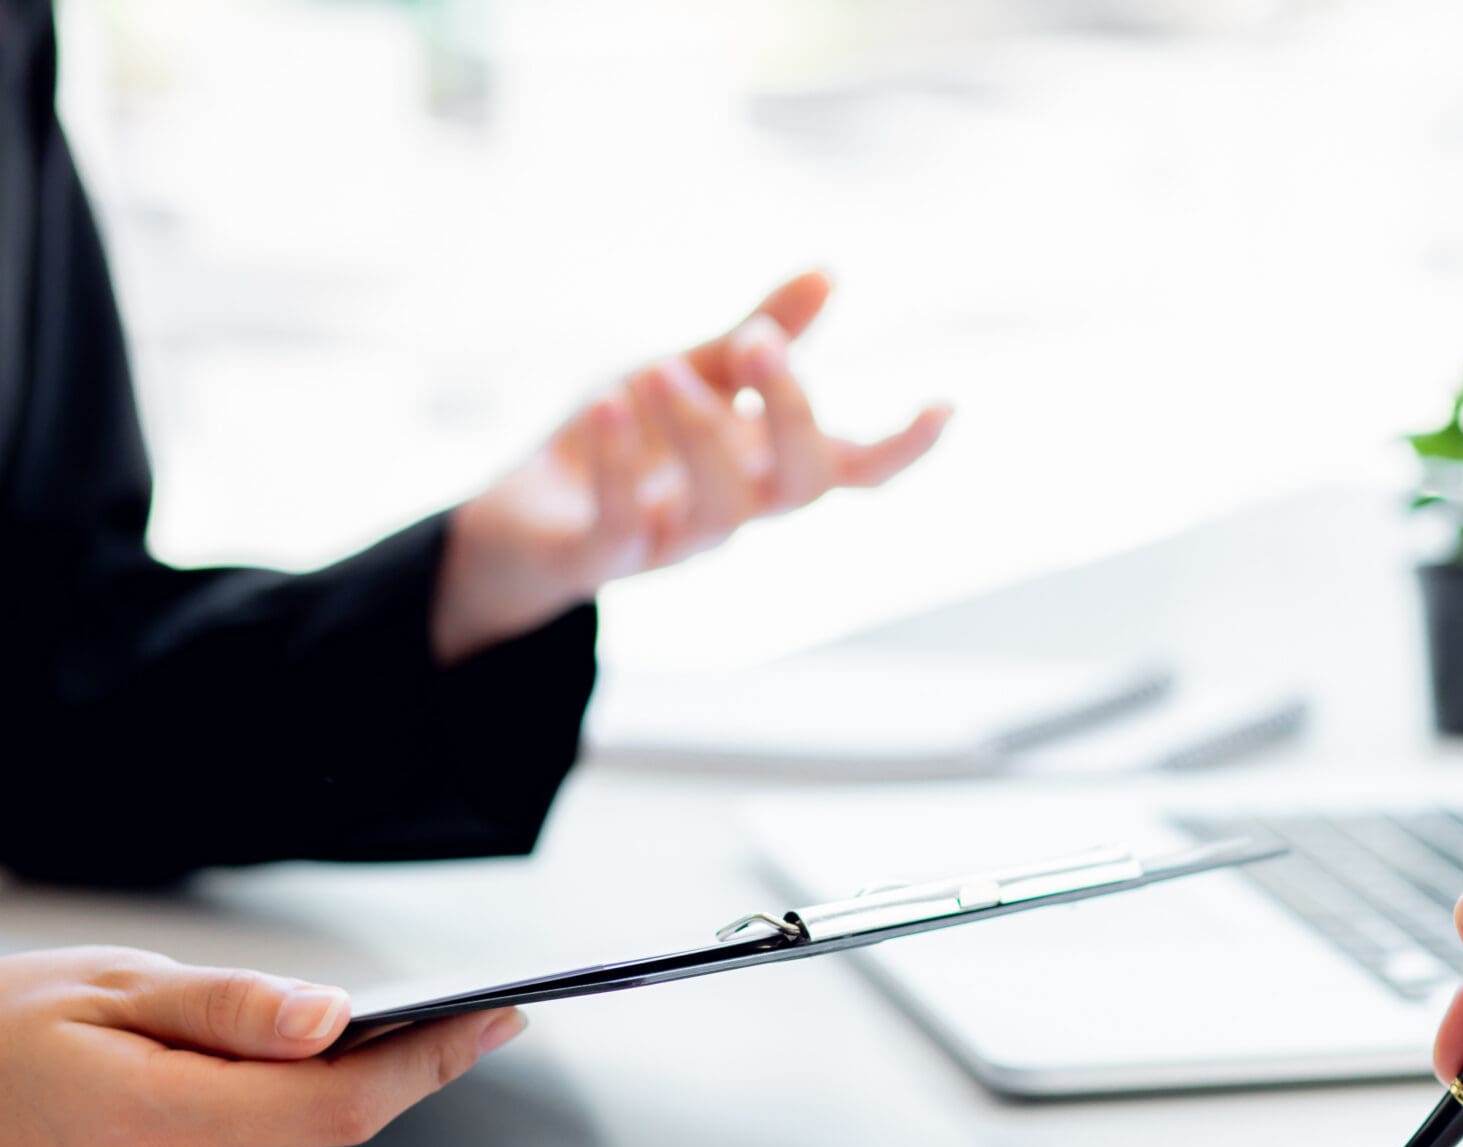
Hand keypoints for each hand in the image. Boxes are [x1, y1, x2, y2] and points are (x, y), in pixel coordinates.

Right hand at [0, 949, 522, 1146]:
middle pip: (324, 1119)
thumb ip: (234, 1008)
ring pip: (293, 1142)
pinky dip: (251, 1121)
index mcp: (158, 1122)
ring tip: (191, 1047)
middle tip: (331, 999)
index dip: (432, 1059)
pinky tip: (183, 1092)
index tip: (498, 1017)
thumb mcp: (111, 985)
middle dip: (350, 1053)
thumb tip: (335, 1018)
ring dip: (286, 1088)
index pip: (340, 1103)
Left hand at [432, 270, 949, 664]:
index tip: (942, 405)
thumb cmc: (623, 445)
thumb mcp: (690, 374)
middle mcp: (732, 510)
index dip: (900, 448)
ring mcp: (670, 541)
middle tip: (760, 342)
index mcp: (762, 466)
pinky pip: (619, 527)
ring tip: (660, 370)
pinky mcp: (598, 558)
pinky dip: (618, 467)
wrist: (520, 522)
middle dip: (791, 415)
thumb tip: (830, 273)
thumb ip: (758, 338)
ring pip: (720, 511)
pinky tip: (611, 404)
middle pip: (800, 488)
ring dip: (701, 434)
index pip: (850, 469)